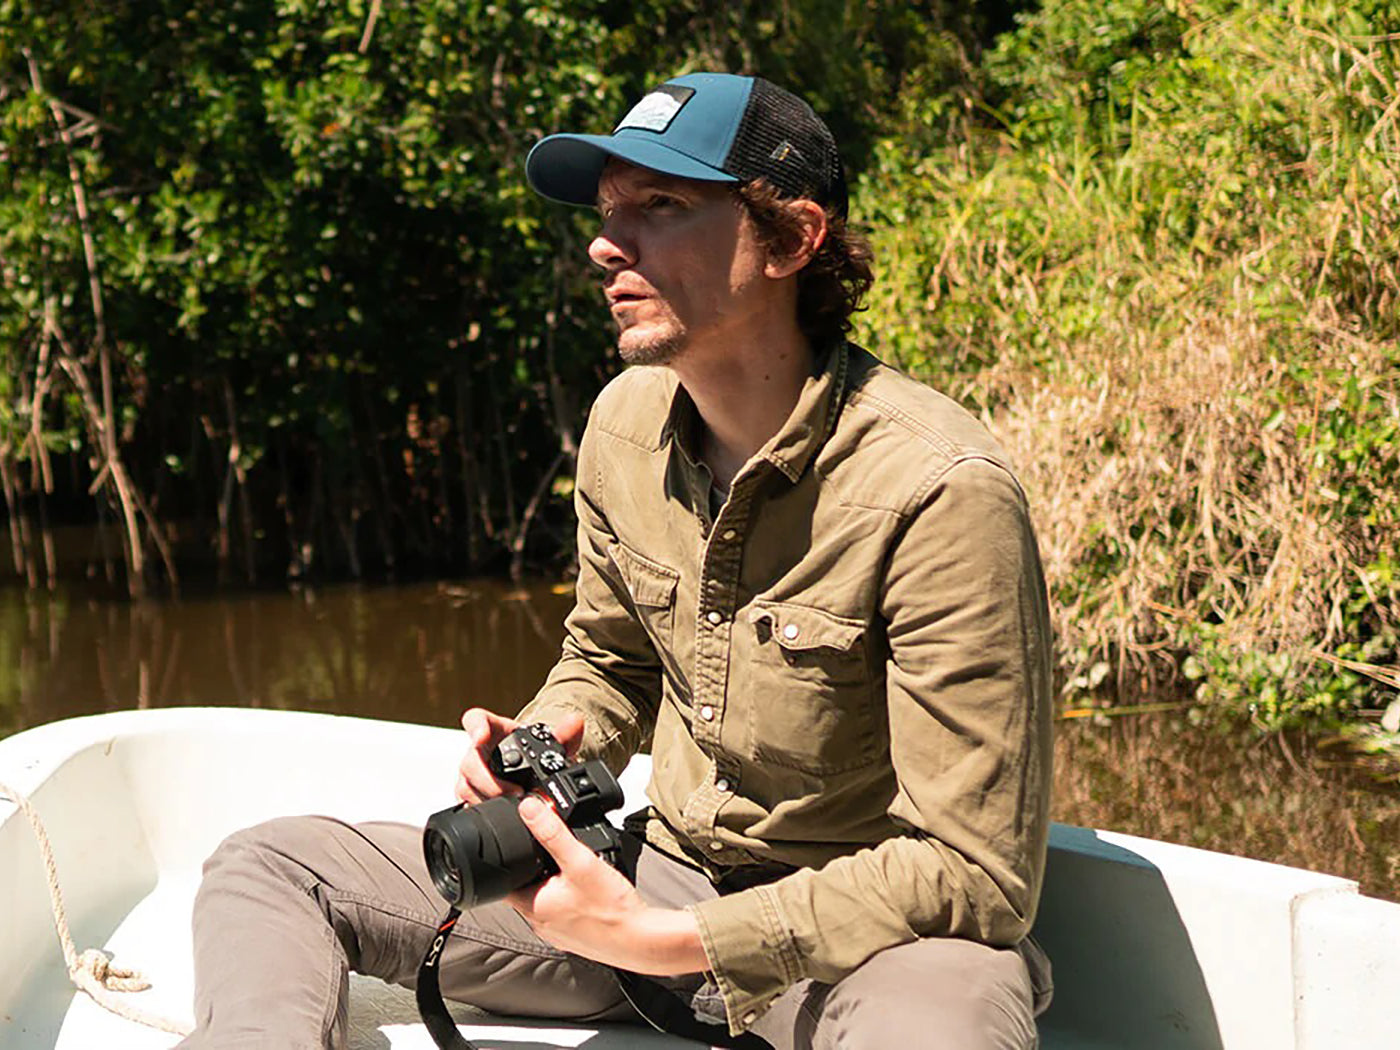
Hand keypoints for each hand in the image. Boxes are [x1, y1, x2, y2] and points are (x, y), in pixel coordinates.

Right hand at [454, 708, 585, 801]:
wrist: (531, 770)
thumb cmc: (533, 751)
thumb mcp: (552, 743)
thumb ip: (565, 733)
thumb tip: (575, 722)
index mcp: (494, 729)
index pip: (476, 720)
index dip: (475, 727)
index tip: (481, 737)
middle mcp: (477, 750)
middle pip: (470, 760)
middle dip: (489, 778)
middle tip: (513, 791)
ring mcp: (471, 772)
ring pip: (465, 784)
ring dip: (487, 796)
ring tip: (512, 804)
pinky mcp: (469, 792)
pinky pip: (466, 801)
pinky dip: (483, 807)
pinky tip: (499, 813)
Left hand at [507, 796, 709, 976]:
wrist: (640, 941)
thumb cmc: (610, 909)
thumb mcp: (580, 861)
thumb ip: (552, 833)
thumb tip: (528, 809)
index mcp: (531, 906)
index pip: (502, 881)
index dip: (507, 860)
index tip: (516, 844)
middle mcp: (539, 923)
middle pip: (523, 889)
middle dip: (533, 869)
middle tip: (550, 852)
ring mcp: (556, 932)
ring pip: (544, 900)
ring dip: (551, 884)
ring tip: (570, 869)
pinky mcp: (573, 937)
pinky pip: (561, 912)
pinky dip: (568, 899)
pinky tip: (586, 891)